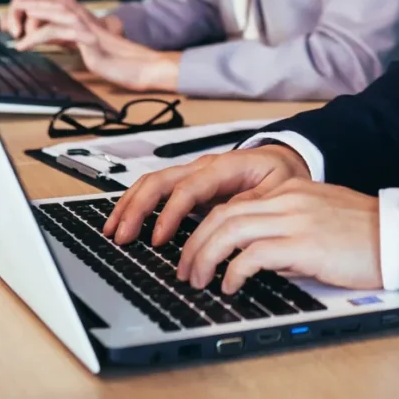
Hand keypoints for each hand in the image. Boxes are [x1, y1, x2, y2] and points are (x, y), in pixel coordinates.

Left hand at [7, 0, 175, 91]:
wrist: (135, 65)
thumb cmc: (107, 55)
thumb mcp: (76, 41)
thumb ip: (56, 33)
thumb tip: (30, 34)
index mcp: (71, 11)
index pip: (37, 1)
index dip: (18, 12)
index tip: (9, 28)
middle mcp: (75, 12)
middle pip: (36, 1)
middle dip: (16, 14)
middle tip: (8, 30)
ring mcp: (81, 23)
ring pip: (45, 11)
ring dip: (25, 22)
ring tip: (13, 34)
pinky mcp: (85, 37)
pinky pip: (54, 32)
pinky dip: (35, 38)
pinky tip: (23, 46)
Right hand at [103, 144, 311, 247]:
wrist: (285, 160)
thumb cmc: (281, 174)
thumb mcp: (277, 189)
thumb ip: (251, 203)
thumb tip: (225, 220)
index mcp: (224, 167)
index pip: (188, 188)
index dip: (170, 214)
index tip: (158, 239)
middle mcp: (203, 168)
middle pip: (160, 181)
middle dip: (137, 208)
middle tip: (122, 236)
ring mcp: (193, 175)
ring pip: (152, 183)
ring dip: (130, 205)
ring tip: (113, 230)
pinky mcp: (189, 186)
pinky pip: (157, 191)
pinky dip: (137, 204)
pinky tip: (125, 221)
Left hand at [178, 180, 383, 292]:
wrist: (398, 235)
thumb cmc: (363, 235)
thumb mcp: (318, 220)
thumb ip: (286, 229)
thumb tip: (256, 258)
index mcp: (289, 190)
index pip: (232, 204)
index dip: (204, 230)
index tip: (194, 253)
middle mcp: (287, 199)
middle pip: (221, 215)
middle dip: (194, 245)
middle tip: (184, 270)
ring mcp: (295, 219)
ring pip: (229, 230)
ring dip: (205, 258)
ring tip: (198, 281)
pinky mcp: (304, 244)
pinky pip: (253, 255)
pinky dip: (233, 271)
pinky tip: (230, 286)